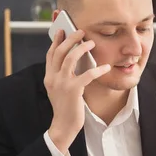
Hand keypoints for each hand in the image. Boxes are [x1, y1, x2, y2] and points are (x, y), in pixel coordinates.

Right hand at [44, 29, 109, 154]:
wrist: (64, 125)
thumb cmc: (66, 107)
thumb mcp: (59, 89)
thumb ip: (62, 76)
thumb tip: (72, 61)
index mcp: (49, 77)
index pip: (51, 54)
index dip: (56, 41)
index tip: (62, 30)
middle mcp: (53, 78)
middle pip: (60, 52)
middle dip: (70, 39)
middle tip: (81, 31)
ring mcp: (62, 83)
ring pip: (70, 58)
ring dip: (82, 48)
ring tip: (91, 43)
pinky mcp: (73, 90)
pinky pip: (87, 74)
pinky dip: (98, 69)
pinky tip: (106, 67)